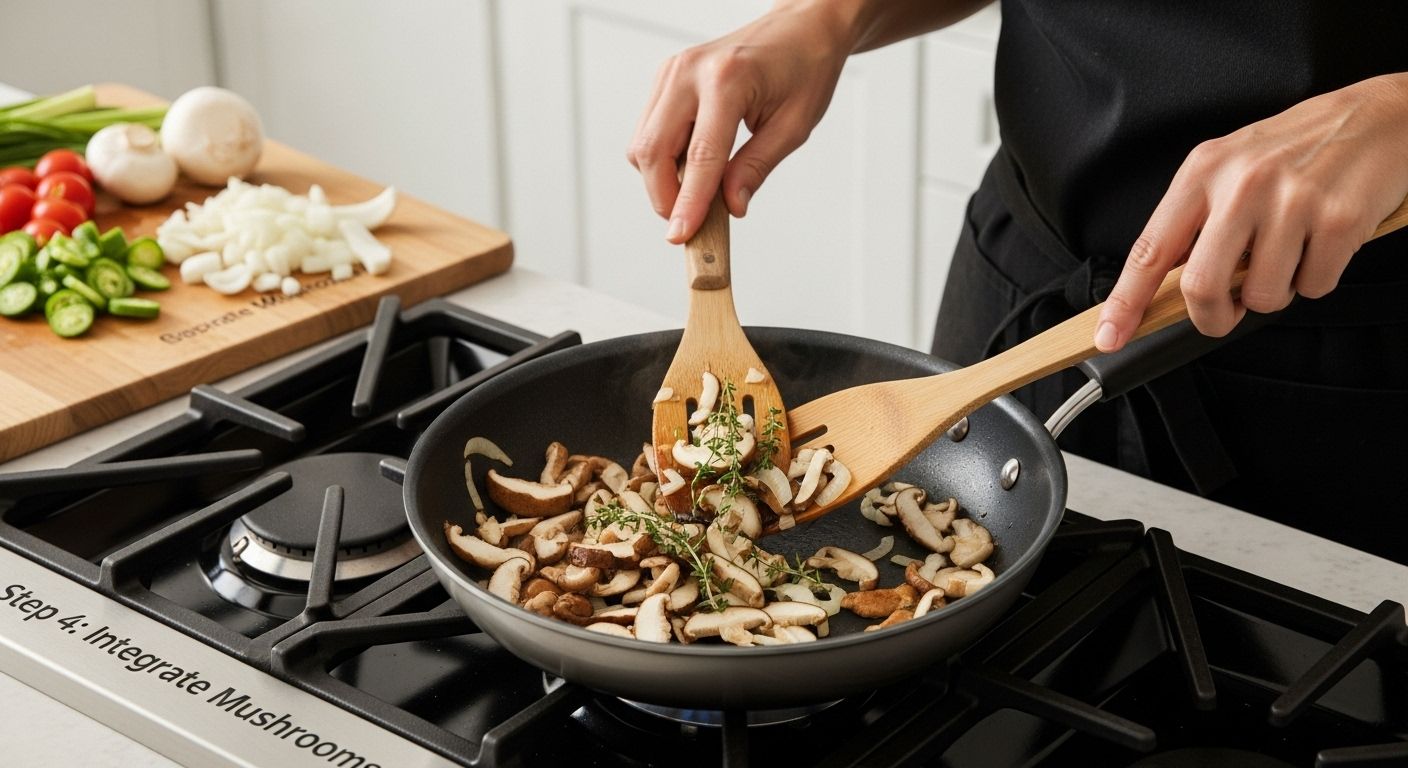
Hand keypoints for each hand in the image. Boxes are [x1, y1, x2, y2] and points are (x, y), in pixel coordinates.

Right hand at [627, 4, 854, 242]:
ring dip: (661, 178)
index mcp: (727, 81)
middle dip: (664, 196)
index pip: (698, 157)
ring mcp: (672, 71)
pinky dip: (663, 157)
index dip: (688, 203)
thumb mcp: (793, 126)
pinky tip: (693, 163)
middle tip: (688, 221)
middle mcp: (690, 72)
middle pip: (652, 150)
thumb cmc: (804, 68)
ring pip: (643, 143)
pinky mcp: (666, 77)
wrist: (801, 28)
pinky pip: (649, 130)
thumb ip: (757, 167)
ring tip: (699, 189)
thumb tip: (730, 206)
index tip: (681, 235)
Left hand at [1095, 73, 1407, 351]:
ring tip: (1288, 254)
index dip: (1126, 300)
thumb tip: (1163, 283)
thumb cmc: (1298, 147)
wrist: (1380, 116)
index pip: (1150, 249)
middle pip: (1202, 286)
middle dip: (1212, 317)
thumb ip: (1196, 219)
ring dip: (1274, 294)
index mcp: (1203, 172)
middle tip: (1227, 312)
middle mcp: (1242, 184)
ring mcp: (1292, 201)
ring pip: (1263, 296)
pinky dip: (1316, 279)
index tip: (1109, 335)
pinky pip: (1314, 287)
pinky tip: (1322, 243)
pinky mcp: (1338, 220)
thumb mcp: (1230, 167)